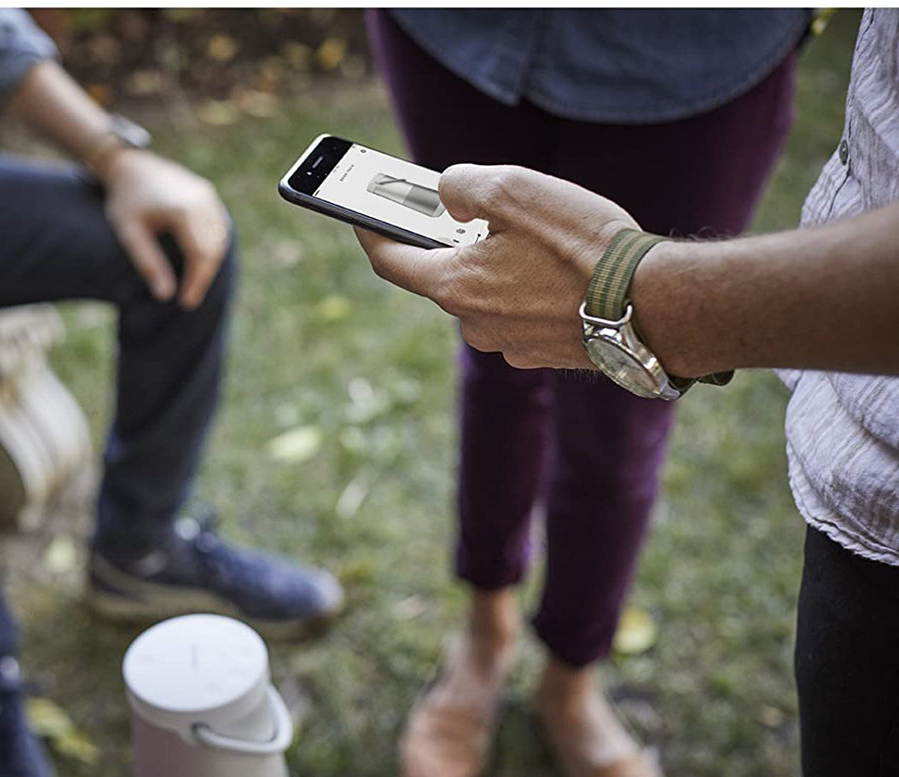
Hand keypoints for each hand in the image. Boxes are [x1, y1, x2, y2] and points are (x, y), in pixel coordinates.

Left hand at [100, 149, 230, 310]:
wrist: (130, 164)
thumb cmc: (126, 199)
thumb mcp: (130, 233)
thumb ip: (148, 263)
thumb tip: (165, 295)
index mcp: (183, 210)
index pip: (200, 254)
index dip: (196, 282)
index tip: (186, 303)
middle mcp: (201, 201)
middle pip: (214, 249)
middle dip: (204, 277)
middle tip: (190, 298)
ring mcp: (207, 195)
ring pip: (220, 239)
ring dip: (210, 264)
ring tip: (194, 283)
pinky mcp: (208, 194)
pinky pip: (218, 227)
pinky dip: (213, 248)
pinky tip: (199, 262)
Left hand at [355, 163, 639, 368]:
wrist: (655, 303)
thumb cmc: (581, 244)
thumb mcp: (512, 189)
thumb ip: (464, 184)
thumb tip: (447, 194)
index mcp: (454, 287)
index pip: (391, 261)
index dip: (371, 233)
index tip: (358, 215)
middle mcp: (473, 325)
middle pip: (448, 276)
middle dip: (459, 244)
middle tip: (484, 213)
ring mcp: (510, 345)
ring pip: (490, 295)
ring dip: (503, 266)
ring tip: (545, 240)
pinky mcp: (545, 354)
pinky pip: (524, 313)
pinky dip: (533, 290)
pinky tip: (567, 270)